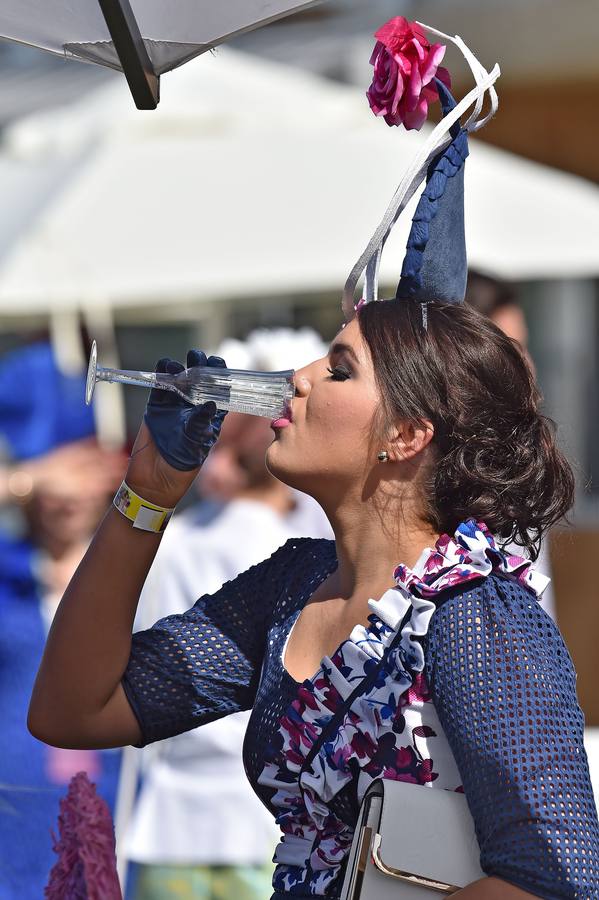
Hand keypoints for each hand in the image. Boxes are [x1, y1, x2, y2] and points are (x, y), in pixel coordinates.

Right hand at [125, 350, 226, 506]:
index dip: (220, 377)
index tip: (219, 363)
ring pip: (179, 382)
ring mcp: (174, 408)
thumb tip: (210, 404)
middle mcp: (193, 409)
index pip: (219, 392)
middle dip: (199, 367)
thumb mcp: (195, 446)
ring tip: (180, 365)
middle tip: (198, 357)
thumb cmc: (181, 467)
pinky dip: (161, 376)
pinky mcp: (156, 409)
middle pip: (199, 382)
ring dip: (180, 370)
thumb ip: (199, 425)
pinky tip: (164, 367)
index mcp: (210, 418)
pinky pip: (159, 388)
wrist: (153, 481)